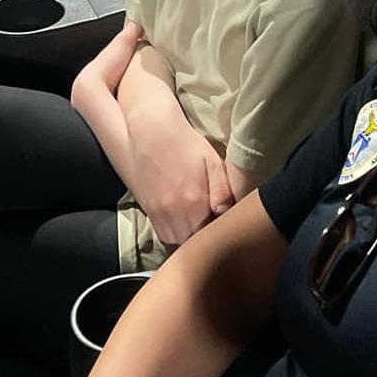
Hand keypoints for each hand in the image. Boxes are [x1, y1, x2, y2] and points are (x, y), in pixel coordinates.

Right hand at [130, 133, 233, 251]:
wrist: (152, 134)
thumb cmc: (186, 146)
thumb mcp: (212, 162)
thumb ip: (223, 191)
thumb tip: (226, 215)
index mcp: (194, 202)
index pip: (211, 234)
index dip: (220, 232)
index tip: (227, 226)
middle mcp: (175, 213)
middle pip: (194, 242)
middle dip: (205, 237)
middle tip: (214, 226)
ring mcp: (159, 215)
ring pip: (178, 242)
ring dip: (189, 238)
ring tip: (199, 224)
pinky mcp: (149, 213)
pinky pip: (165, 236)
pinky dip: (175, 234)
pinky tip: (184, 221)